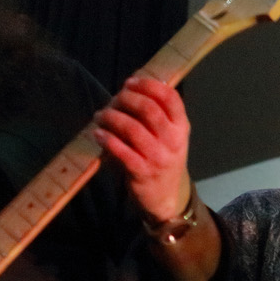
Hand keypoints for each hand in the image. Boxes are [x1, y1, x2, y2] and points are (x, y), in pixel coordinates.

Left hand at [92, 76, 192, 224]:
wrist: (166, 198)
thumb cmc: (163, 160)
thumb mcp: (171, 137)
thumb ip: (159, 115)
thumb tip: (132, 88)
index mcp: (181, 127)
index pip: (170, 98)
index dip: (148, 85)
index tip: (130, 82)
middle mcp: (173, 141)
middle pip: (148, 109)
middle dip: (126, 99)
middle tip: (113, 99)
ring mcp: (157, 157)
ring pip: (132, 128)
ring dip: (111, 117)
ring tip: (100, 116)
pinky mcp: (141, 172)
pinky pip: (121, 151)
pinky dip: (106, 139)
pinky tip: (98, 134)